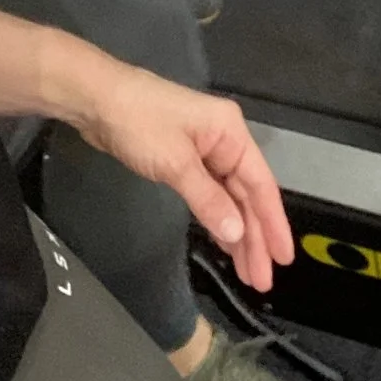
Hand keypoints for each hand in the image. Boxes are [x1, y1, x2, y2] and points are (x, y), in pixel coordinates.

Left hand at [67, 63, 293, 290]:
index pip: (261, 184)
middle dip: (255, 238)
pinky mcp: (184, 160)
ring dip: (237, 234)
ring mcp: (203, 151)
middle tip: (261, 280)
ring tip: (247, 273)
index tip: (284, 258)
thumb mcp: (176, 164)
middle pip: (247, 196)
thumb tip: (237, 234)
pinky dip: (217, 219)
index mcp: (230, 133)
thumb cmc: (139, 123)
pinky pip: (210, 196)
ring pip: (229, 198)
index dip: (273, 224)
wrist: (96, 100)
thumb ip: (209, 201)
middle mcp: (223, 141)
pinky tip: (224, 243)